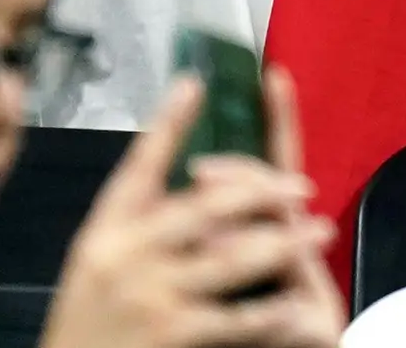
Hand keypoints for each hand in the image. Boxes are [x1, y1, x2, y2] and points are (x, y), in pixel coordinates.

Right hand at [35, 73, 343, 347]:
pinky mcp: (173, 334)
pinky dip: (272, 311)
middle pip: (207, 205)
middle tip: (302, 189)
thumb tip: (192, 173)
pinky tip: (297, 303)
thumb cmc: (87, 318)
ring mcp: (151, 294)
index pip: (138, 166)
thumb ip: (136, 222)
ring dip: (285, 242)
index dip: (167, 123)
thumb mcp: (95, 260)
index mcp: (104, 230)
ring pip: (235, 257)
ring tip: (319, 234)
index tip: (195, 82)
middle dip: (262, 191)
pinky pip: (237, 318)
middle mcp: (125, 255)